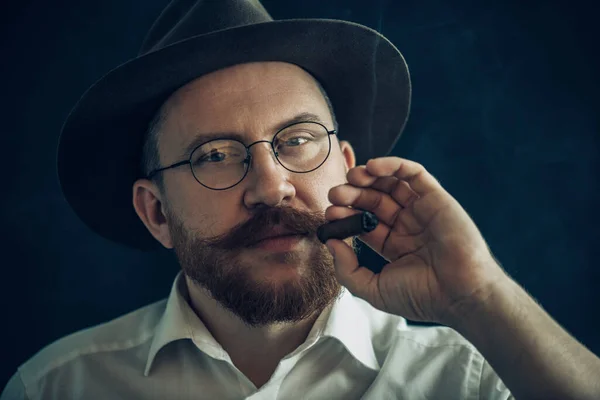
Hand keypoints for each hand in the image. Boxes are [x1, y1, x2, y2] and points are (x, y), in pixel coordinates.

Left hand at [325, 157, 507, 324]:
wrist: (460, 294)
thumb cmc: (421, 296)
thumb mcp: (374, 289)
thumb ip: (347, 269)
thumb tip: (331, 243)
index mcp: (394, 246)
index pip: (363, 223)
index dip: (345, 216)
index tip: (330, 215)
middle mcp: (407, 226)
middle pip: (373, 201)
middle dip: (352, 195)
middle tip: (335, 194)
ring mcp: (422, 211)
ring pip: (391, 183)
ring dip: (368, 176)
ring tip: (351, 177)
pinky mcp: (437, 198)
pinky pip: (414, 173)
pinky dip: (392, 165)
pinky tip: (372, 167)